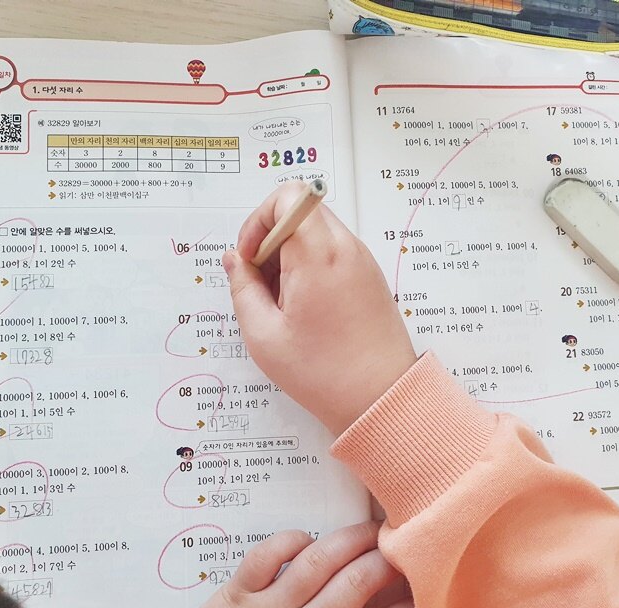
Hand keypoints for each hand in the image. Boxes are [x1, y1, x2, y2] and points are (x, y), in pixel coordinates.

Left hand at [168, 522, 415, 607]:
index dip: (413, 606)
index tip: (424, 592)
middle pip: (359, 583)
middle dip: (388, 559)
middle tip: (403, 546)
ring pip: (320, 561)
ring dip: (351, 539)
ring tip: (371, 530)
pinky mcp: (237, 593)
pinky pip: (267, 554)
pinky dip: (290, 538)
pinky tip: (306, 538)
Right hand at [223, 183, 416, 434]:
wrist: (383, 399)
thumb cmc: (325, 375)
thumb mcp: (265, 336)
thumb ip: (242, 288)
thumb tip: (235, 261)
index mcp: (320, 256)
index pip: (289, 196)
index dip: (259, 220)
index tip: (250, 258)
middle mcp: (346, 249)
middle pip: (300, 211)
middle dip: (270, 239)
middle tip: (261, 283)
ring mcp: (362, 261)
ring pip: (315, 231)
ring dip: (289, 255)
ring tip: (282, 302)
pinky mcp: (368, 276)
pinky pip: (332, 251)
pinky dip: (310, 266)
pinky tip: (302, 307)